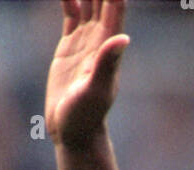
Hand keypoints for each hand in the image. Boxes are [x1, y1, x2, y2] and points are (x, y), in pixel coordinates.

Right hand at [46, 0, 129, 147]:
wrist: (74, 133)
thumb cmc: (87, 117)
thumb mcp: (96, 91)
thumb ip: (108, 64)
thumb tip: (123, 38)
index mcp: (109, 44)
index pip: (116, 4)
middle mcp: (100, 38)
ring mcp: (86, 41)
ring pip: (88, 1)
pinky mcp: (70, 47)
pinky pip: (71, 13)